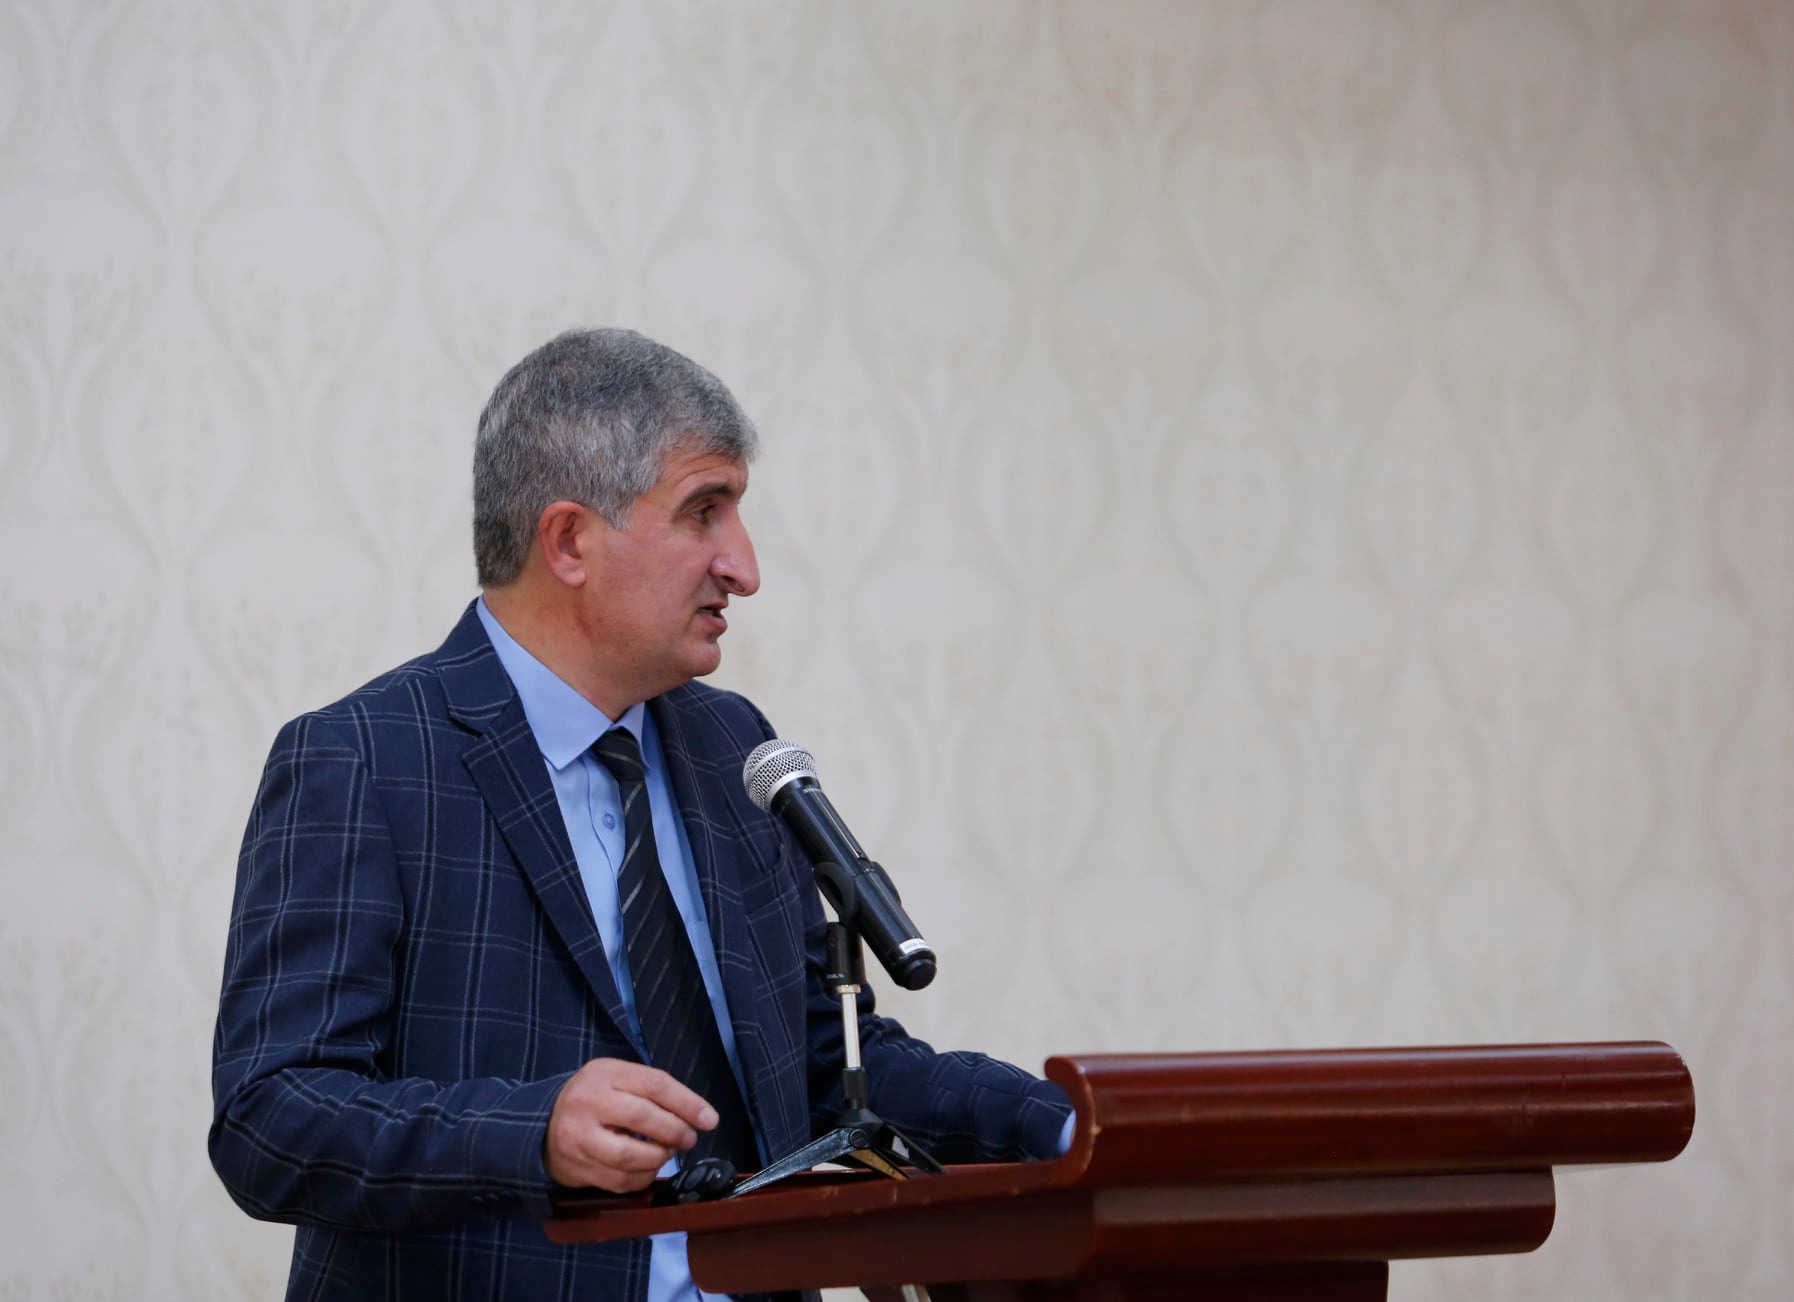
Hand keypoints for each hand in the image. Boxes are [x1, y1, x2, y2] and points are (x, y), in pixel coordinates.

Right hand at [544, 1058, 718, 1191]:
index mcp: (604, 1074)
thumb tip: (698, 1115)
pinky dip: (643, 1178)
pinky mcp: (576, 1168)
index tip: (710, 1119)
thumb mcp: (616, 1079)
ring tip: (667, 1152)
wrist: (541, 1125)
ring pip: (630, 1155)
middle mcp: (587, 1103)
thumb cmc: (592, 1099)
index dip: (688, 1103)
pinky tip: (648, 1168)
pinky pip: (620, 1181)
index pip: (654, 1084)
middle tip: (689, 1138)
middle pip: (642, 1117)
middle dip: (675, 1131)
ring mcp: (578, 1137)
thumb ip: (651, 1090)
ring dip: (659, 1158)